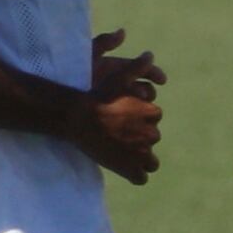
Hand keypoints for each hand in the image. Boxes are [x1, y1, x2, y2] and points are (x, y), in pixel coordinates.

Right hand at [72, 38, 162, 184]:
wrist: (78, 118)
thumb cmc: (97, 95)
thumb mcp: (119, 75)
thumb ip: (137, 65)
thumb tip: (150, 55)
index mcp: (151, 113)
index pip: (154, 117)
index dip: (141, 119)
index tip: (126, 118)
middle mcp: (150, 134)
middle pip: (152, 139)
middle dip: (141, 139)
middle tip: (121, 137)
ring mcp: (140, 154)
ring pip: (151, 162)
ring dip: (142, 160)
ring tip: (126, 156)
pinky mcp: (129, 170)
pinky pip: (141, 178)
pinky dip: (135, 175)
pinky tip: (124, 170)